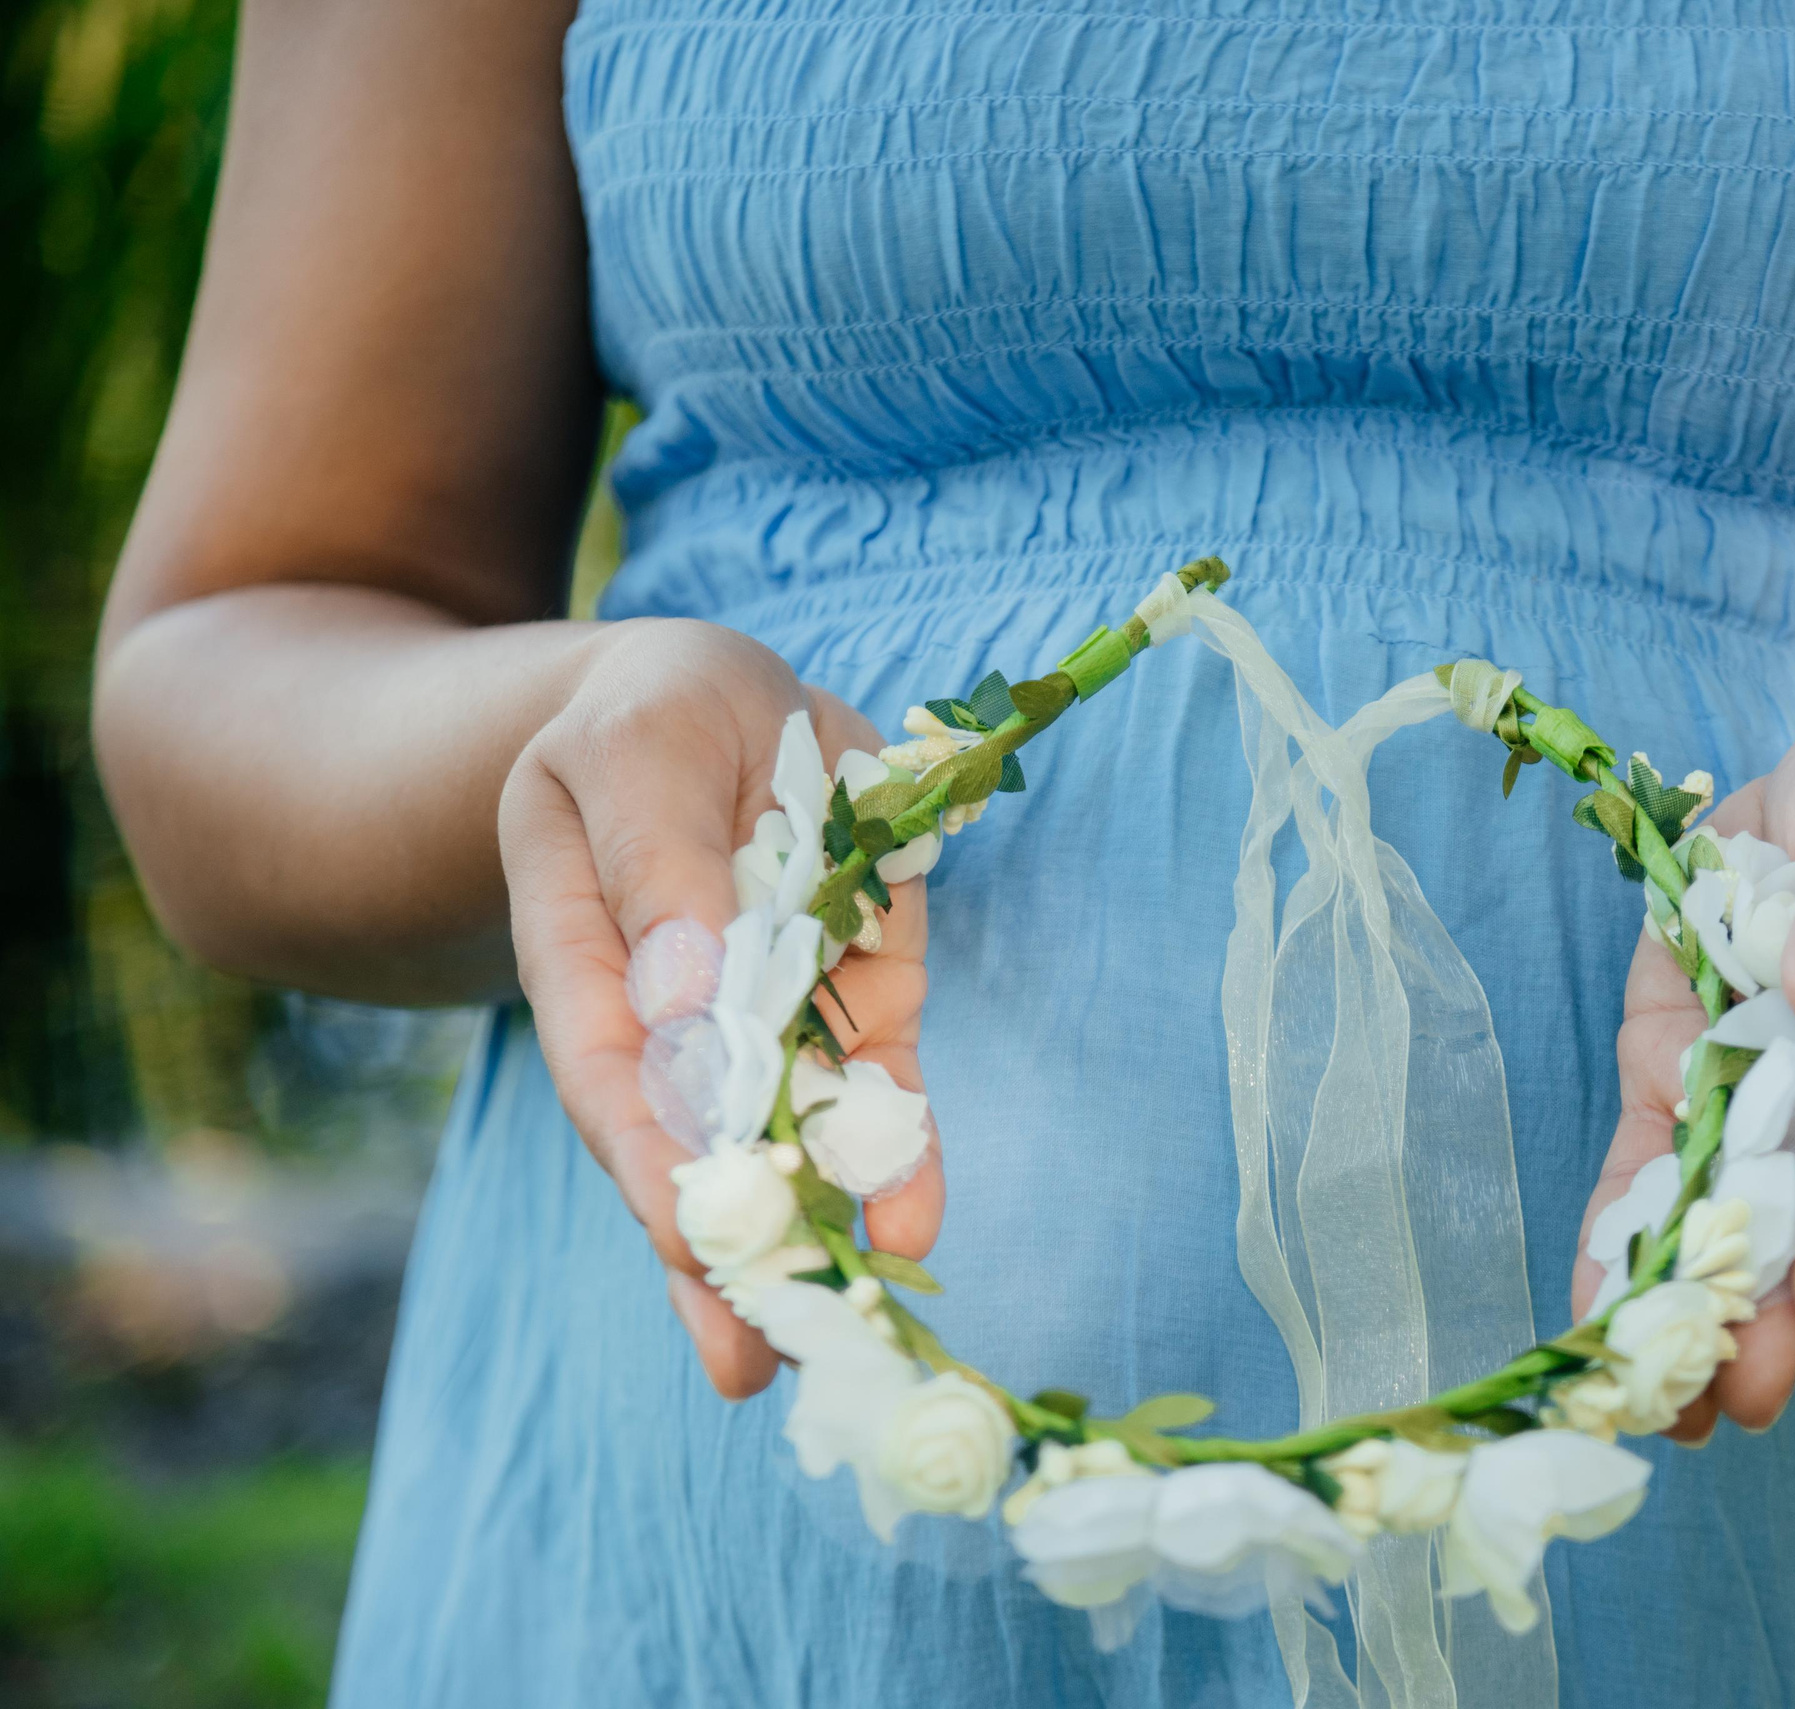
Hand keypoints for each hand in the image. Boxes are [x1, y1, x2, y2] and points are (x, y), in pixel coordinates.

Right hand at [498, 618, 938, 1399]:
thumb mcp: (639, 754)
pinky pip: (879, 1088)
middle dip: (722, 1251)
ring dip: (818, 1230)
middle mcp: (676, 1016)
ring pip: (793, 1142)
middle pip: (693, 1148)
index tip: (688, 1236)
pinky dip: (901, 1152)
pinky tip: (916, 1221)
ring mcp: (774, 1014)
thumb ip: (659, 868)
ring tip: (844, 1323)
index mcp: (587, 959)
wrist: (719, 704)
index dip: (650, 1160)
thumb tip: (685, 999)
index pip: (612, 1080)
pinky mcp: (858, 997)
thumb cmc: (647, 720)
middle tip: (748, 1361)